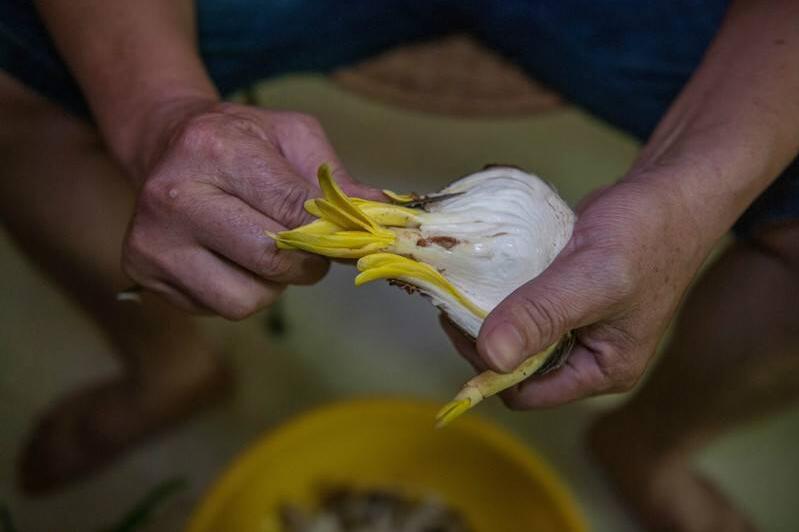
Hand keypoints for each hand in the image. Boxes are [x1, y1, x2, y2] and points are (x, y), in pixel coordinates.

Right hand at [122, 100, 379, 318]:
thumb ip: (337, 179)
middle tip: (310, 250)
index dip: (332, 233)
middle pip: (270, 262)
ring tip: (261, 250)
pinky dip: (239, 290)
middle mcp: (173, 196)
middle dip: (306, 264)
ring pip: (245, 300)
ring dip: (270, 285)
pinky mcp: (144, 275)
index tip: (356, 242)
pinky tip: (229, 259)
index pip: (291, 210)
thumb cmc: (239, 140)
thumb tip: (384, 218)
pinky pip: (218, 309)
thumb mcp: (293, 137)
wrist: (165, 144)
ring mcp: (152, 240)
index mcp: (215, 149)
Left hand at [446, 177, 710, 406]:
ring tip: (465, 280)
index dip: (487, 367)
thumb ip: (542, 316)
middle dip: (482, 335)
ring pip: (516, 330)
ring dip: (488, 310)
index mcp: (601, 370)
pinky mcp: (566, 295)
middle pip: (514, 363)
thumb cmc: (647, 235)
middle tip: (456, 296)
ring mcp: (577, 325)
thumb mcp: (592, 277)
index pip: (525, 392)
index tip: (459, 323)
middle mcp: (587, 356)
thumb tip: (491, 357)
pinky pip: (523, 302)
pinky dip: (502, 288)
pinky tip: (486, 267)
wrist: (671, 190)